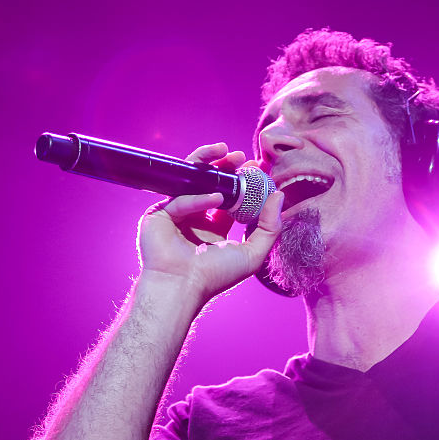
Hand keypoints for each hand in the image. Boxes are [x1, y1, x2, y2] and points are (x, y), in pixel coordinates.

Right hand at [136, 142, 284, 303]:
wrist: (183, 286)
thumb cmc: (216, 275)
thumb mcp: (253, 253)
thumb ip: (269, 226)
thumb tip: (279, 195)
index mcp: (214, 226)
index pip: (229, 196)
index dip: (243, 182)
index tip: (257, 168)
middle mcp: (195, 217)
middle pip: (209, 182)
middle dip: (226, 166)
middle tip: (242, 157)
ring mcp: (176, 214)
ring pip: (191, 180)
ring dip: (208, 163)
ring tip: (225, 153)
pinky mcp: (159, 214)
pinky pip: (180, 199)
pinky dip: (198, 198)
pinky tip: (215, 198)